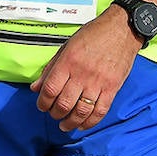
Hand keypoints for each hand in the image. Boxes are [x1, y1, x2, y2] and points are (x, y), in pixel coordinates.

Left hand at [29, 10, 141, 131]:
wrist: (121, 30)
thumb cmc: (93, 35)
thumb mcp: (66, 47)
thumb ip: (51, 69)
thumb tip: (35, 87)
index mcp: (68, 62)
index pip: (50, 89)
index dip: (43, 102)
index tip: (41, 106)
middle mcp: (82, 74)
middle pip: (64, 103)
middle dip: (55, 113)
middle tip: (53, 114)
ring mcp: (98, 82)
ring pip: (81, 110)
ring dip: (71, 122)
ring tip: (65, 125)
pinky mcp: (113, 87)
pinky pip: (100, 110)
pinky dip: (90, 121)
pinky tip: (83, 125)